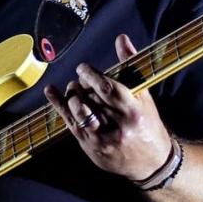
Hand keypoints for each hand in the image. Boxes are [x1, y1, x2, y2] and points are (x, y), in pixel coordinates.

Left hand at [43, 33, 172, 181]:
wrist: (151, 163)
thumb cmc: (147, 124)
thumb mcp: (144, 95)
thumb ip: (131, 65)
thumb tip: (121, 39)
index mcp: (133, 112)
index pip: (107, 89)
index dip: (90, 75)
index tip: (84, 68)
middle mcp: (118, 127)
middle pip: (91, 98)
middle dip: (82, 84)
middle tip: (81, 79)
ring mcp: (102, 139)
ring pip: (78, 111)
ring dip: (71, 95)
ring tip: (74, 88)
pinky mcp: (90, 147)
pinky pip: (70, 123)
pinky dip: (59, 106)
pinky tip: (51, 92)